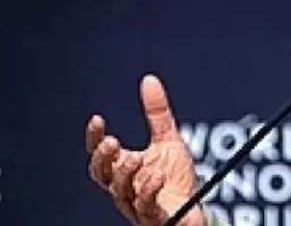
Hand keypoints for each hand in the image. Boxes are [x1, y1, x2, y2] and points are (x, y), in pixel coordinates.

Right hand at [86, 75, 204, 225]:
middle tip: (113, 142)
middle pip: (102, 175)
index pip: (101, 156)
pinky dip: (148, 192)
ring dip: (126, 174)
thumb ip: (157, 114)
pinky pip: (146, 208)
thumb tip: (149, 79)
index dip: (94, 140)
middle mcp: (125, 188)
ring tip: (137, 159)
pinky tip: (156, 177)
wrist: (195, 210)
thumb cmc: (176, 180)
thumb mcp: (168, 141)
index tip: (97, 119)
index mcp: (124, 170)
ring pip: (121, 192)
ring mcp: (137, 205)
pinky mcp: (155, 218)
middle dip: (104, 159)